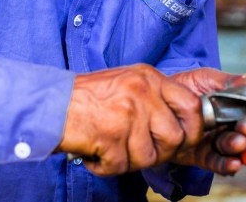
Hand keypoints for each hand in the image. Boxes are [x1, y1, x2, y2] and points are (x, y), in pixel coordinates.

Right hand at [56, 64, 203, 175]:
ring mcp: (127, 114)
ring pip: (150, 157)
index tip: (185, 138)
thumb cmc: (88, 97)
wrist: (52, 104)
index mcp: (149, 78)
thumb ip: (155, 98)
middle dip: (161, 152)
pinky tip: (98, 153)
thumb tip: (184, 124)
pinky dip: (108, 167)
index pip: (191, 104)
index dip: (194, 128)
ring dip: (131, 161)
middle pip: (175, 137)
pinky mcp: (111, 136)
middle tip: (140, 150)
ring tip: (113, 148)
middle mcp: (142, 92)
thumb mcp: (129, 82)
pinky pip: (122, 166)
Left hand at [168, 68, 245, 175]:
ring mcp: (217, 142)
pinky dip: (227, 165)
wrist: (156, 99)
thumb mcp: (207, 79)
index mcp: (237, 106)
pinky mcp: (203, 156)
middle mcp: (231, 125)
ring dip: (239, 145)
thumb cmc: (185, 86)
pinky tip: (234, 163)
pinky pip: (218, 163)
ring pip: (235, 148)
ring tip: (239, 141)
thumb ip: (232, 81)